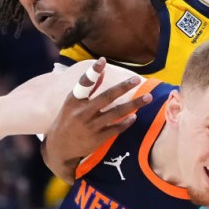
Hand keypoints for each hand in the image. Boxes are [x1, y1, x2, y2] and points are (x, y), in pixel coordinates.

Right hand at [42, 59, 151, 181]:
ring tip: (148, 97)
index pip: (84, 83)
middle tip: (137, 80)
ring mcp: (91, 126)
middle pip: (106, 97)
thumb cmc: (68, 120)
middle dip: (123, 87)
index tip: (102, 60)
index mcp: (75, 100)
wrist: (60, 148)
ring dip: (134, 105)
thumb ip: (89, 88)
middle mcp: (82, 112)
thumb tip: (103, 70)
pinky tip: (134, 116)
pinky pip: (116, 128)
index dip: (93, 71)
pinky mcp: (97, 138)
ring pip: (116, 113)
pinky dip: (127, 122)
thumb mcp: (73, 103)